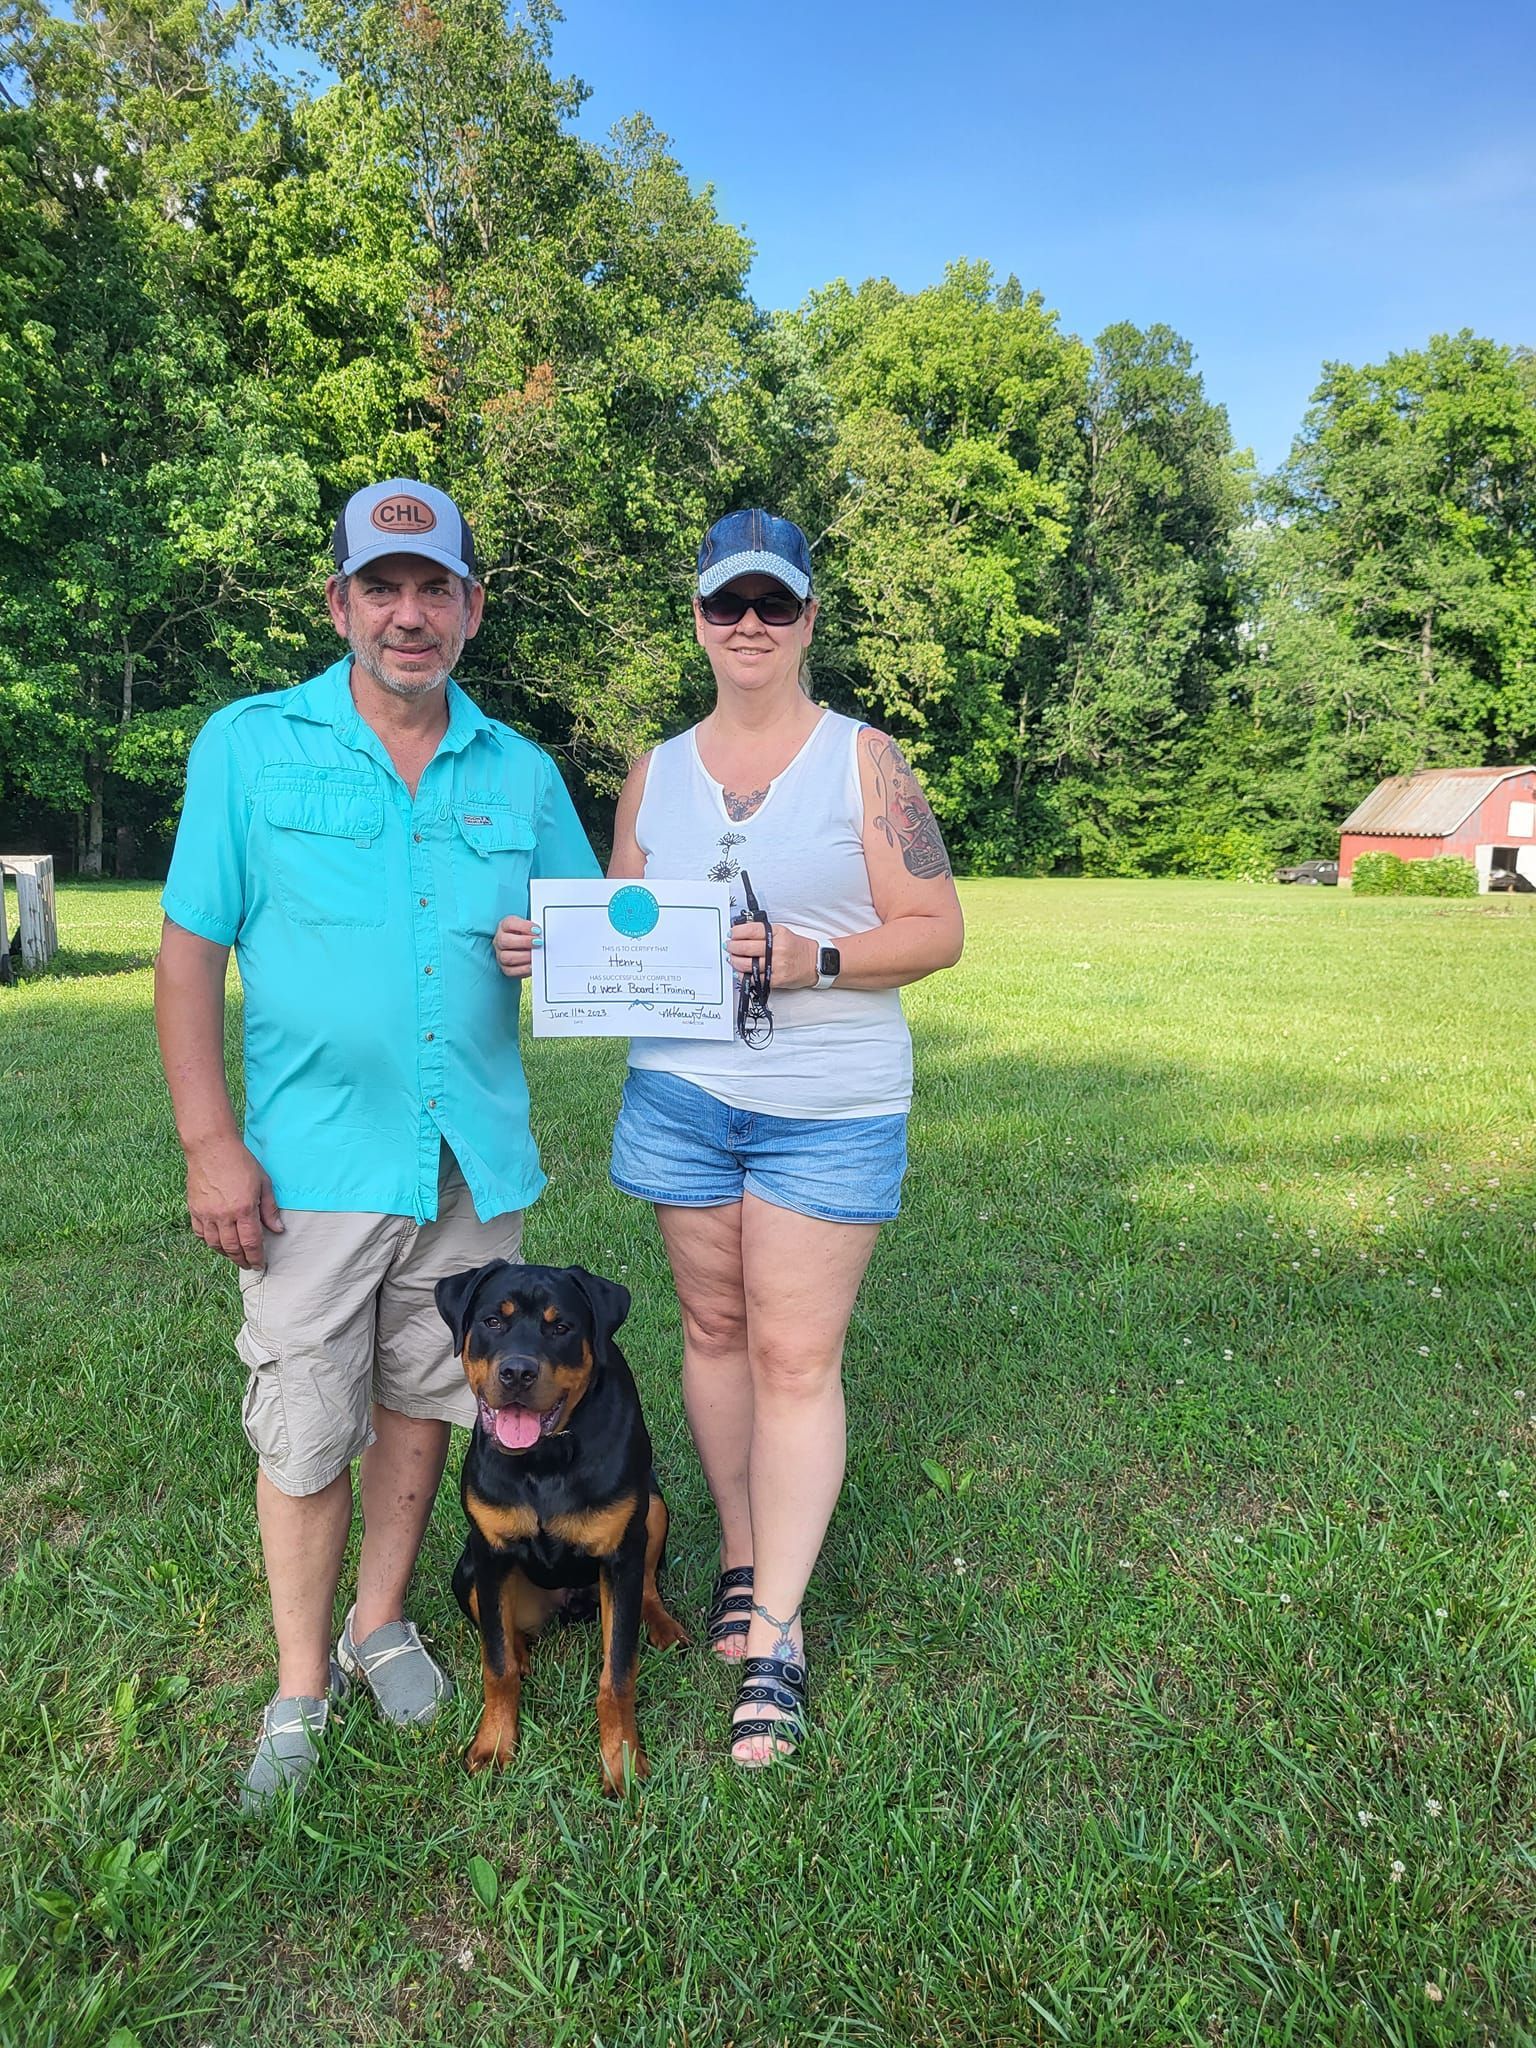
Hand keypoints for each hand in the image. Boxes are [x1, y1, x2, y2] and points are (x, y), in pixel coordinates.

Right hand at [185, 1135, 282, 1268]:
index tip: (260, 1264)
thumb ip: (270, 1209)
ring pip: (215, 1244)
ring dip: (226, 1254)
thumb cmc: (240, 1161)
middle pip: (233, 1248)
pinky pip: (200, 1234)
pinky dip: (209, 1242)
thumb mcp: (263, 1182)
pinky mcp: (194, 1209)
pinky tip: (217, 1243)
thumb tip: (278, 1230)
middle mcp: (223, 1215)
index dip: (256, 1257)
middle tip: (248, 1264)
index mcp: (243, 1209)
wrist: (211, 1147)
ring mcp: (206, 1213)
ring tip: (235, 1256)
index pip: (251, 1242)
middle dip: (242, 1259)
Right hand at [494, 915, 541, 978]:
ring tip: (536, 955)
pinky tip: (532, 965)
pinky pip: (510, 970)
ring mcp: (500, 955)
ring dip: (524, 956)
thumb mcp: (528, 927)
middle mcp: (500, 940)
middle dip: (524, 942)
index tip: (537, 930)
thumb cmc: (525, 935)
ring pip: (506, 957)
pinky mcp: (505, 968)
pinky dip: (523, 969)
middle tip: (538, 942)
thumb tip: (543, 935)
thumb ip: (534, 929)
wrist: (522, 948)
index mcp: (504, 926)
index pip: (509, 924)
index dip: (524, 927)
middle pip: (505, 941)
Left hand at [725, 921, 817, 991]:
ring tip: (732, 958)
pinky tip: (739, 971)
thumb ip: (763, 932)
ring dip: (734, 961)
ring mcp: (777, 965)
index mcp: (778, 934)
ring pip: (747, 964)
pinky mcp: (776, 979)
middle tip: (728, 946)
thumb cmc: (797, 947)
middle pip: (746, 947)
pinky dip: (743, 975)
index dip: (736, 932)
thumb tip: (741, 931)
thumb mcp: (782, 932)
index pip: (750, 930)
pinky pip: (754, 978)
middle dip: (732, 947)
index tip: (731, 934)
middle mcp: (777, 949)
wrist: (815, 962)